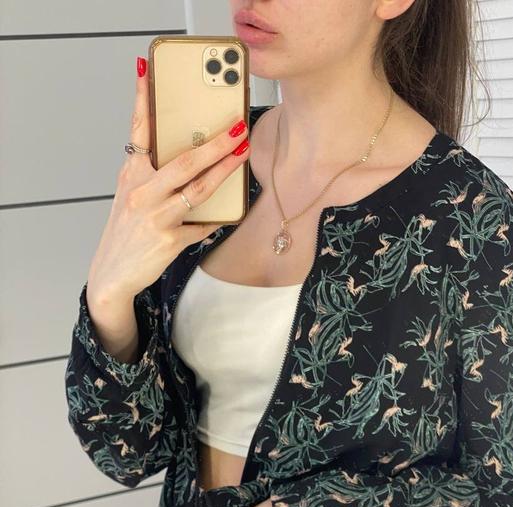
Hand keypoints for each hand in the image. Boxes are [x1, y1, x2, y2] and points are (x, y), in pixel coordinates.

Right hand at [87, 54, 250, 303]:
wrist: (112, 274)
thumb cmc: (126, 232)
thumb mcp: (131, 197)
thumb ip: (152, 176)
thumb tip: (189, 160)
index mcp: (131, 175)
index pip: (137, 130)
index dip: (142, 98)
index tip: (145, 68)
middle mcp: (142, 192)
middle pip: (185, 161)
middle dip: (215, 143)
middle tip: (238, 127)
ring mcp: (156, 216)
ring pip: (198, 189)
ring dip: (225, 171)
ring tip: (242, 154)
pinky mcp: (169, 240)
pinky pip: (202, 225)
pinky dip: (215, 219)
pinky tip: (228, 213)